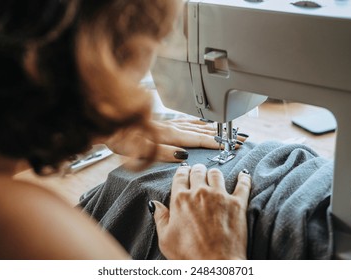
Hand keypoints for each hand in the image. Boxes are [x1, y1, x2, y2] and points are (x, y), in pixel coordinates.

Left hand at [105, 118, 248, 161]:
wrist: (110, 125)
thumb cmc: (123, 138)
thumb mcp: (140, 150)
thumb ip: (162, 152)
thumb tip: (182, 157)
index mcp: (169, 134)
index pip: (197, 139)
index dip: (215, 143)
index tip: (230, 145)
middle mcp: (172, 127)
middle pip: (202, 131)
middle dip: (222, 135)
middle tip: (239, 138)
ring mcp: (170, 123)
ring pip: (197, 125)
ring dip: (215, 129)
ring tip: (229, 131)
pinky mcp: (166, 123)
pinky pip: (188, 121)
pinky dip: (200, 122)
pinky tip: (204, 123)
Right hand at [151, 164, 250, 259]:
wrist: (215, 266)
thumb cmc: (188, 255)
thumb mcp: (165, 238)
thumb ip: (160, 217)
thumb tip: (154, 204)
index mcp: (180, 199)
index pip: (180, 176)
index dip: (182, 172)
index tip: (184, 172)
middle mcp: (200, 193)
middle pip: (198, 171)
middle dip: (197, 170)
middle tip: (198, 172)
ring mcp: (220, 196)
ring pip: (216, 174)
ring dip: (214, 173)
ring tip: (214, 176)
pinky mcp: (237, 203)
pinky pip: (243, 184)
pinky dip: (244, 178)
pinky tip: (244, 174)